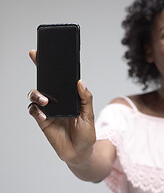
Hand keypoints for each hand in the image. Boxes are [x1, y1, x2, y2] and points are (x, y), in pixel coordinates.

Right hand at [28, 50, 95, 164]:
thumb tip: (80, 81)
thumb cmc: (86, 133)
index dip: (55, 64)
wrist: (80, 152)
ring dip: (38, 94)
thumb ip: (85, 99)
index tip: (49, 50)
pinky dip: (36, 110)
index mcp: (70, 96)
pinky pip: (34, 111)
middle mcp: (59, 99)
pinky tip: (43, 114)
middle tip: (35, 55)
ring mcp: (49, 109)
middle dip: (40, 67)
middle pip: (46, 81)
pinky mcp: (42, 120)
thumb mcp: (89, 115)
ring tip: (45, 100)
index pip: (62, 78)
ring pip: (36, 94)